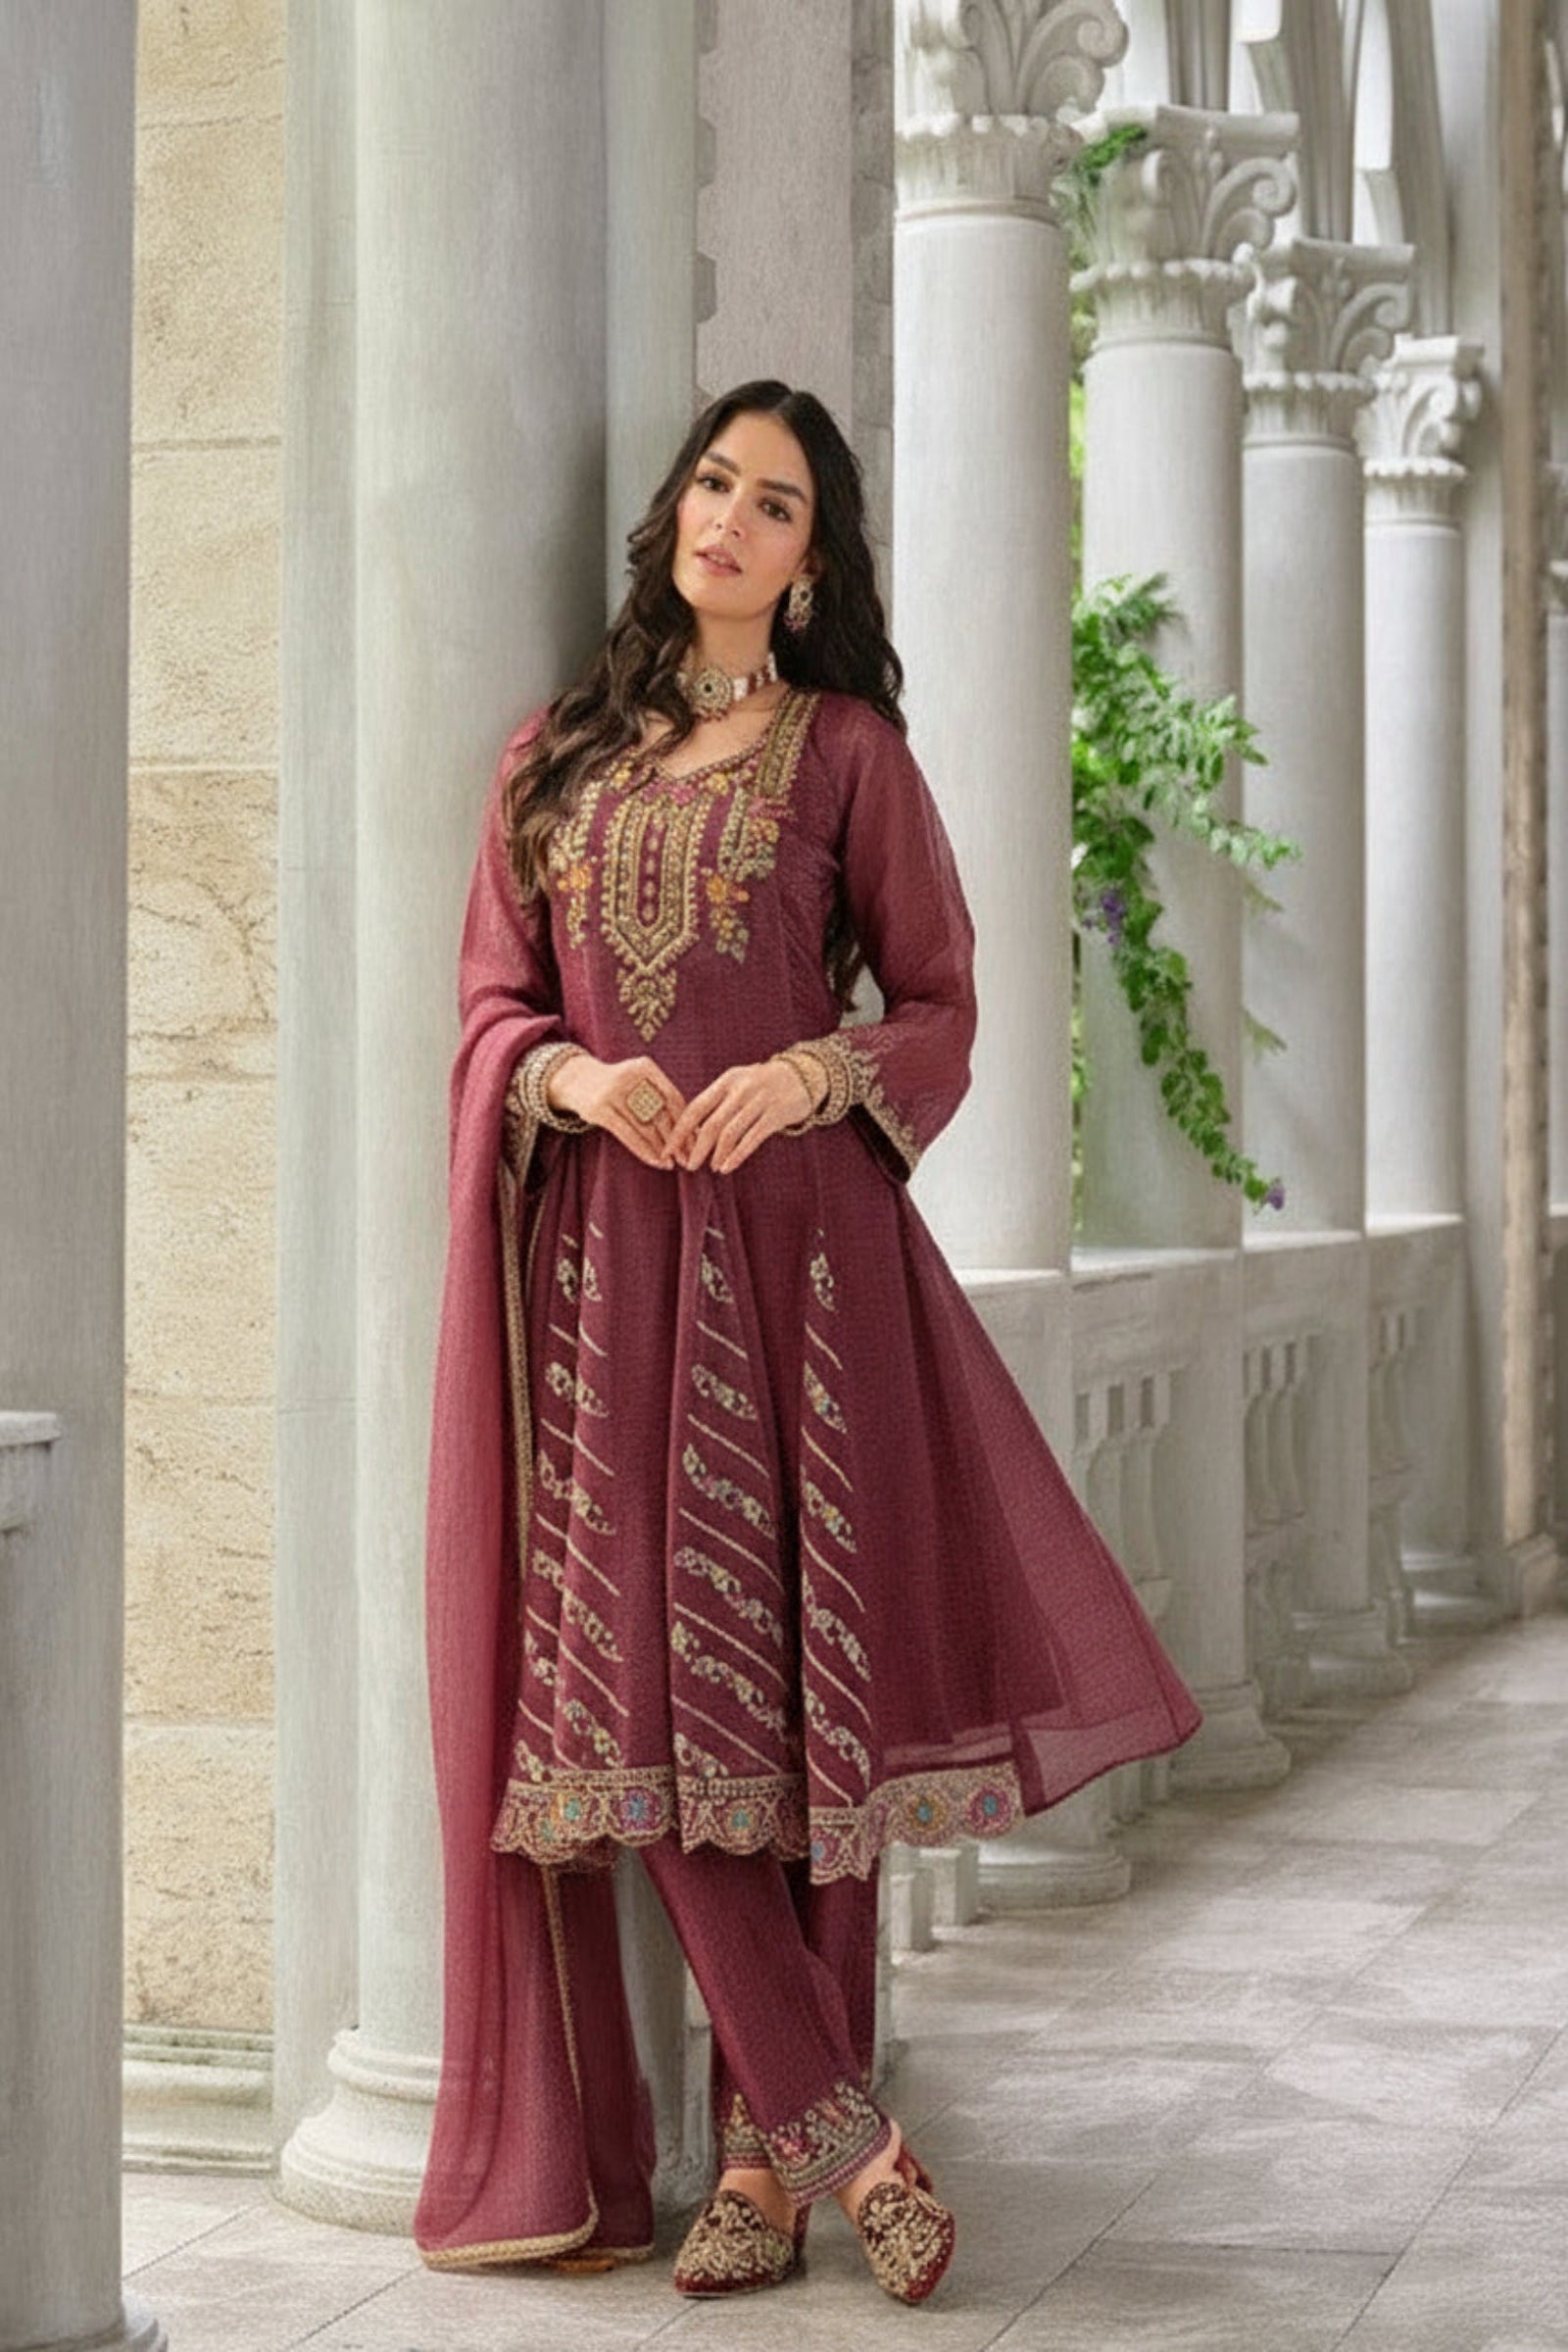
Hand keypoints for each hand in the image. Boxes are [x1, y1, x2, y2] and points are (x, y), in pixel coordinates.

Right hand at [549, 1051, 686, 1169]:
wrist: (575, 1079)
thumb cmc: (616, 1086)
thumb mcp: (638, 1082)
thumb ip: (660, 1098)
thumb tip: (692, 1129)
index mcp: (645, 1067)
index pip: (673, 1098)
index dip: (686, 1122)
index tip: (696, 1142)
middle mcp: (630, 1076)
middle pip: (661, 1113)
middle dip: (676, 1139)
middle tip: (687, 1158)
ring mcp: (613, 1092)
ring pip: (645, 1126)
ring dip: (660, 1149)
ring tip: (670, 1163)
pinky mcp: (599, 1109)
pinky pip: (627, 1134)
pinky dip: (643, 1150)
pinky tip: (653, 1161)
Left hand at [666, 1057, 819, 1176]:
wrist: (803, 1076)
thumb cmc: (762, 1084)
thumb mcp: (738, 1083)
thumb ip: (717, 1101)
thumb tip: (690, 1130)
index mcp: (726, 1082)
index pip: (695, 1108)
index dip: (680, 1131)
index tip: (668, 1149)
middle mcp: (740, 1090)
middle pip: (711, 1124)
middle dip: (697, 1148)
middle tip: (689, 1166)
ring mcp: (759, 1102)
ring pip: (730, 1134)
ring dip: (717, 1154)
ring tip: (712, 1167)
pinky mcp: (776, 1115)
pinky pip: (752, 1139)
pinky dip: (737, 1156)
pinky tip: (727, 1167)